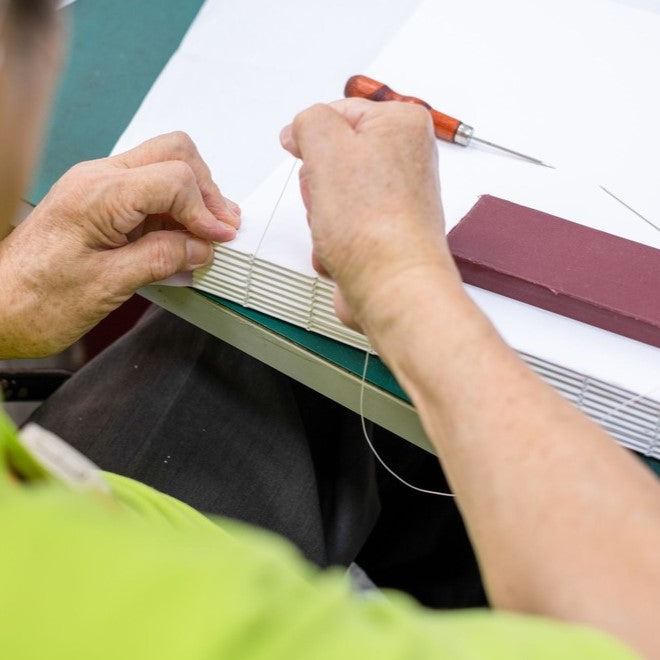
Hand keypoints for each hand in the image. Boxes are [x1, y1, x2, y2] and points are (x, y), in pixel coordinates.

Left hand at [0, 132, 238, 357]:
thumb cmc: (35, 299)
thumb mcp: (108, 285)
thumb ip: (161, 259)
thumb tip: (200, 247)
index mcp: (98, 195)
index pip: (174, 178)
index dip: (205, 210)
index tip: (219, 240)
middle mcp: (98, 179)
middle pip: (174, 153)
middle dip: (206, 190)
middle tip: (221, 228)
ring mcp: (98, 186)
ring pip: (164, 166)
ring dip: (193, 197)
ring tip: (207, 235)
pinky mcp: (100, 202)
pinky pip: (149, 189)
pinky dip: (175, 209)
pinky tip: (182, 238)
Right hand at [280, 99, 457, 331]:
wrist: (393, 287)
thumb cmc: (372, 226)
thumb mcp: (327, 146)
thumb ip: (309, 121)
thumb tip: (301, 129)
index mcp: (402, 124)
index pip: (337, 112)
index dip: (310, 137)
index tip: (300, 153)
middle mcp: (405, 160)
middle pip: (332, 160)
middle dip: (317, 186)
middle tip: (328, 199)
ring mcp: (396, 199)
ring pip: (332, 197)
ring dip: (321, 218)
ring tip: (338, 230)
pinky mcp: (385, 232)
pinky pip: (342, 227)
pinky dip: (333, 242)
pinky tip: (342, 251)